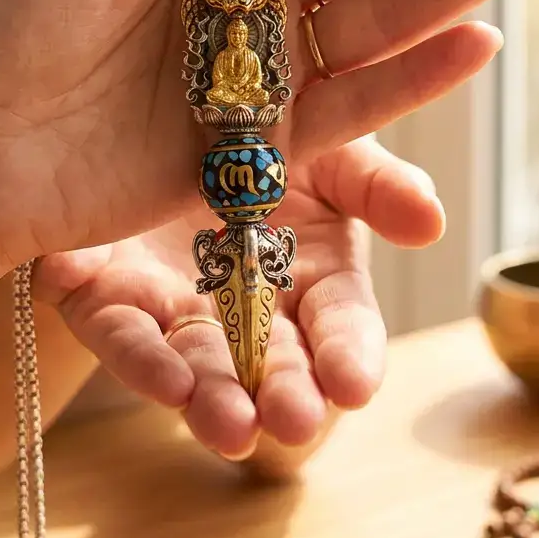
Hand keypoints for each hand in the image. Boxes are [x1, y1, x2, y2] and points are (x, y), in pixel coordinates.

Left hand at [35, 136, 441, 458]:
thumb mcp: (329, 147)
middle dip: (285, 393)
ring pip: (196, 365)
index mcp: (308, 273)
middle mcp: (244, 304)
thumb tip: (431, 220)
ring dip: (214, 401)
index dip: (349, 354)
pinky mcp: (106, 296)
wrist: (169, 108)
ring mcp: (174, 306)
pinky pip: (119, 334)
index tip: (356, 384)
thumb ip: (377, 182)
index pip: (338, 324)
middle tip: (294, 420)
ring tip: (232, 429)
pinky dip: (140, 359)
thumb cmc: (263, 137)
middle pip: (270, 360)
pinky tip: (165, 380)